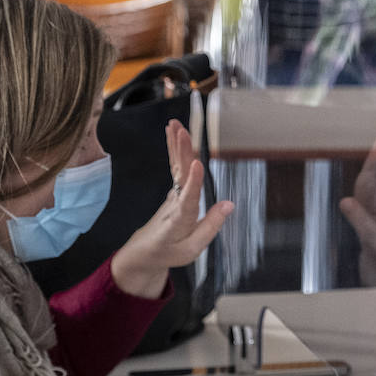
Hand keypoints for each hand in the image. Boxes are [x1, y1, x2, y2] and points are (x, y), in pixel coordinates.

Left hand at [111, 120, 232, 297]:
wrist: (146, 250)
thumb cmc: (171, 250)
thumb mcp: (193, 248)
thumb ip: (212, 226)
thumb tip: (229, 205)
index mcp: (181, 219)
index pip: (188, 198)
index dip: (193, 181)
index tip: (197, 165)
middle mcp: (175, 201)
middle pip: (180, 174)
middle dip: (182, 151)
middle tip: (182, 131)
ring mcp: (172, 192)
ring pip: (176, 165)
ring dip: (177, 144)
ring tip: (176, 124)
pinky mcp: (174, 188)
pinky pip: (175, 165)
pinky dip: (175, 147)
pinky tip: (174, 133)